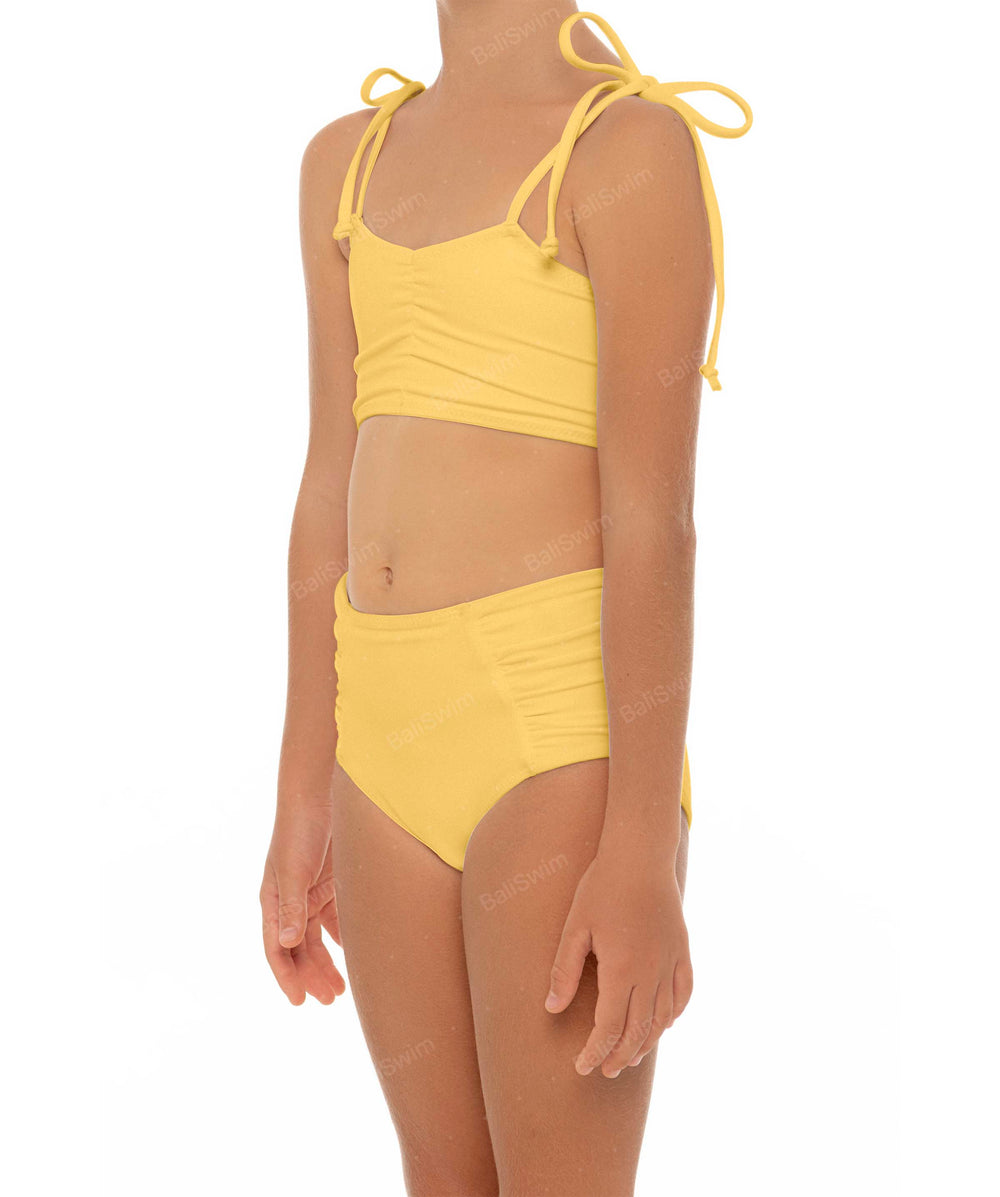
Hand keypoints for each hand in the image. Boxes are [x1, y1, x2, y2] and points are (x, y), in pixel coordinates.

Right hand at [260, 801, 345, 1005]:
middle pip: (299, 949)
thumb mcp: (293, 870)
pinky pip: (335, 919)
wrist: (319, 796)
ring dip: (327, 963)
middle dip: (311, 975)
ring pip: (318, 939)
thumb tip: (285, 944)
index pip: (276, 948)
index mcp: (273, 901)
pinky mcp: (331, 884)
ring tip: (340, 988)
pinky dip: (343, 938)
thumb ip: (291, 907)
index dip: (286, 976)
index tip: (299, 1001)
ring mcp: (311, 893)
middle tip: (329, 1000)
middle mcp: (290, 902)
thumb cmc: (299, 831)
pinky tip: (354, 953)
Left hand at [545, 843, 691, 1075]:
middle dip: (620, 1056)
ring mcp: (671, 962)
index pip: (609, 1028)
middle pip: (638, 1031)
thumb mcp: (575, 927)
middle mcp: (651, 972)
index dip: (595, 1052)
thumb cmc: (602, 888)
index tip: (581, 1067)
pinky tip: (663, 1024)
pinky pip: (684, 993)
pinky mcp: (682, 950)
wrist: (640, 855)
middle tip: (605, 1071)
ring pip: (663, 1018)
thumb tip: (551, 1008)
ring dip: (647, 1042)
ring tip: (631, 1056)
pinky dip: (674, 1015)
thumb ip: (564, 970)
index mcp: (622, 970)